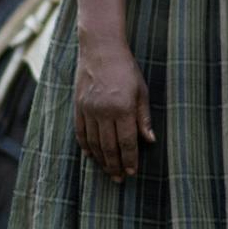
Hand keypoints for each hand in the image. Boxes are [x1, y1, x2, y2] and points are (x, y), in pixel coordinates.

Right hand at [73, 39, 152, 181]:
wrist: (100, 49)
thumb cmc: (126, 69)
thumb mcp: (141, 91)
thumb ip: (144, 117)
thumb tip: (150, 140)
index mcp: (122, 108)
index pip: (126, 142)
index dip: (130, 160)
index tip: (132, 172)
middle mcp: (103, 111)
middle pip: (109, 147)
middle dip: (115, 166)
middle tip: (120, 179)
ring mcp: (88, 109)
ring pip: (94, 143)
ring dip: (101, 160)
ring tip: (108, 171)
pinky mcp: (78, 106)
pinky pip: (81, 132)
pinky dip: (86, 147)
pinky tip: (92, 156)